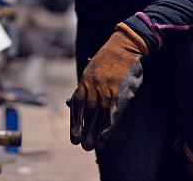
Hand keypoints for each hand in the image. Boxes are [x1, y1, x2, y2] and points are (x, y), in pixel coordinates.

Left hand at [67, 24, 148, 149]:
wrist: (123, 47)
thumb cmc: (105, 60)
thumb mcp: (89, 72)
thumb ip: (81, 89)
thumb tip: (69, 103)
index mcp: (85, 81)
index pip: (77, 105)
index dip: (75, 122)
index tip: (73, 135)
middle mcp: (94, 87)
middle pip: (88, 113)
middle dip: (84, 130)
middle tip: (82, 145)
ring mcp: (107, 90)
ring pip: (100, 115)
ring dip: (96, 132)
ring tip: (93, 146)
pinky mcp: (120, 93)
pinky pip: (113, 113)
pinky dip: (109, 126)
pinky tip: (105, 136)